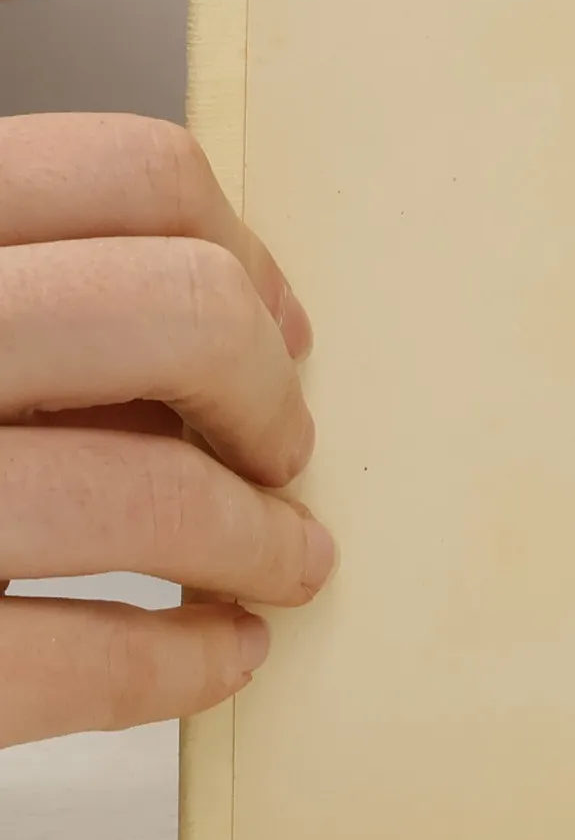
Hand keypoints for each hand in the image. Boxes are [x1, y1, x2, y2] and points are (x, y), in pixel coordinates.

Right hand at [0, 116, 334, 748]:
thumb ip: (15, 300)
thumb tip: (240, 324)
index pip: (124, 175)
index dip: (241, 255)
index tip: (278, 331)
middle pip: (175, 310)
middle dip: (264, 393)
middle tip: (278, 452)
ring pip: (146, 492)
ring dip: (255, 540)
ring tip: (284, 566)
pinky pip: (73, 661)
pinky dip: (183, 664)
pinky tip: (219, 656)